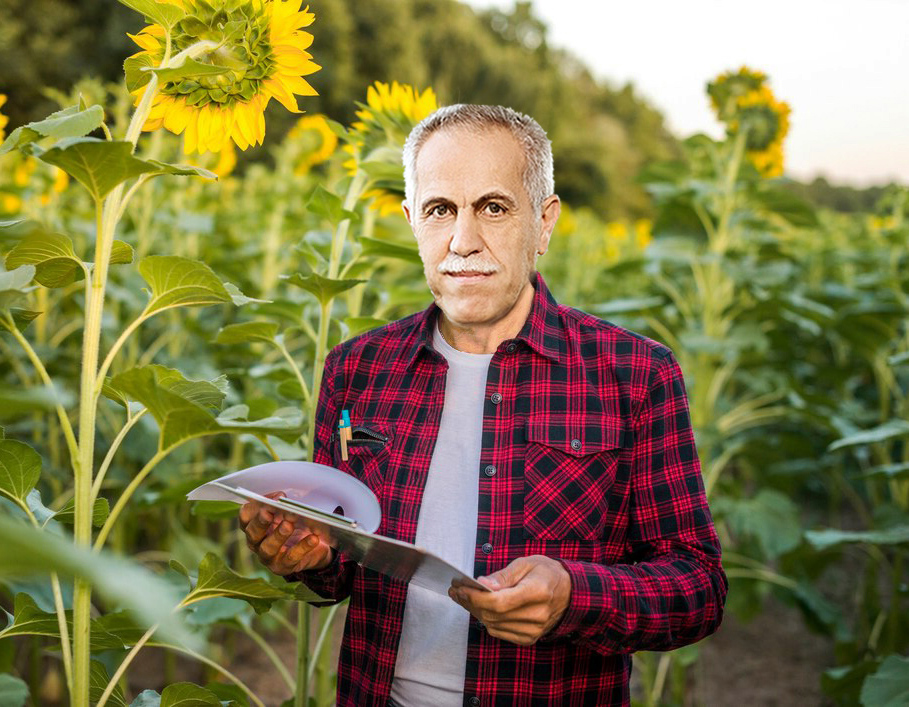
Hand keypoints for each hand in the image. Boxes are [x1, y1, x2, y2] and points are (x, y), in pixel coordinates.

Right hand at [238, 492, 333, 575]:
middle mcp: (256, 542)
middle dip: (260, 522)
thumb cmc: (297, 524)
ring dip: (278, 535)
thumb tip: (282, 499)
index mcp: (254, 524)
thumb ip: (283, 505)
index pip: (246, 515)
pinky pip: (291, 558)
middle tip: (269, 513)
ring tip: (289, 525)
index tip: (269, 499)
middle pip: (252, 533)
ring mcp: (268, 557)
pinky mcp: (283, 567)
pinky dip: (302, 547)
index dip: (255, 507)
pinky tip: (313, 538)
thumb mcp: (289, 512)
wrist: (315, 546)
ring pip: (267, 548)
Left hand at [448, 555, 571, 645]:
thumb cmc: (547, 573)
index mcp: (538, 592)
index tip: (460, 587)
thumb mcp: (526, 563)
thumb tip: (483, 584)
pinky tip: (478, 608)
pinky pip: (499, 632)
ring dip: (474, 611)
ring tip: (463, 597)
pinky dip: (486, 620)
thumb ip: (503, 575)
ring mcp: (534, 630)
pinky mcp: (529, 638)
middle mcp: (537, 615)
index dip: (475, 597)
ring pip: (493, 625)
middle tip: (456, 590)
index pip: (499, 602)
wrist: (570, 593)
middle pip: (493, 615)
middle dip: (470, 602)